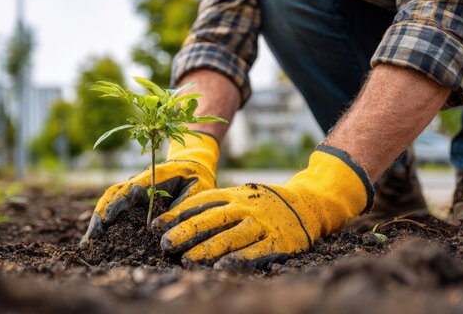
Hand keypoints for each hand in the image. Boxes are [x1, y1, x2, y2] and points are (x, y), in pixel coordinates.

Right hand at [80, 133, 218, 246]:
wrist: (193, 167)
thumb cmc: (195, 179)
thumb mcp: (196, 190)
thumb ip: (182, 207)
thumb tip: (159, 230)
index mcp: (151, 180)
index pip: (128, 190)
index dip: (116, 204)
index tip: (106, 219)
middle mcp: (137, 186)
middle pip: (111, 197)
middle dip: (99, 218)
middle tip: (90, 241)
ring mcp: (133, 194)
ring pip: (109, 205)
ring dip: (97, 224)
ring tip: (87, 246)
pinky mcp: (134, 203)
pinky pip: (116, 214)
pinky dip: (105, 227)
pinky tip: (98, 243)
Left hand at [152, 146, 373, 269]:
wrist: (306, 204)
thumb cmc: (264, 203)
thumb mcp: (240, 195)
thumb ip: (216, 205)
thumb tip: (179, 219)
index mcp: (235, 194)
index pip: (202, 202)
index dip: (178, 214)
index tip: (156, 226)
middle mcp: (246, 207)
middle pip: (212, 219)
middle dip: (187, 232)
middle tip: (165, 244)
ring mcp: (262, 224)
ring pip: (231, 237)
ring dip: (207, 249)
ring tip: (186, 260)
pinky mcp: (278, 241)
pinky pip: (256, 252)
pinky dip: (238, 260)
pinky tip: (221, 268)